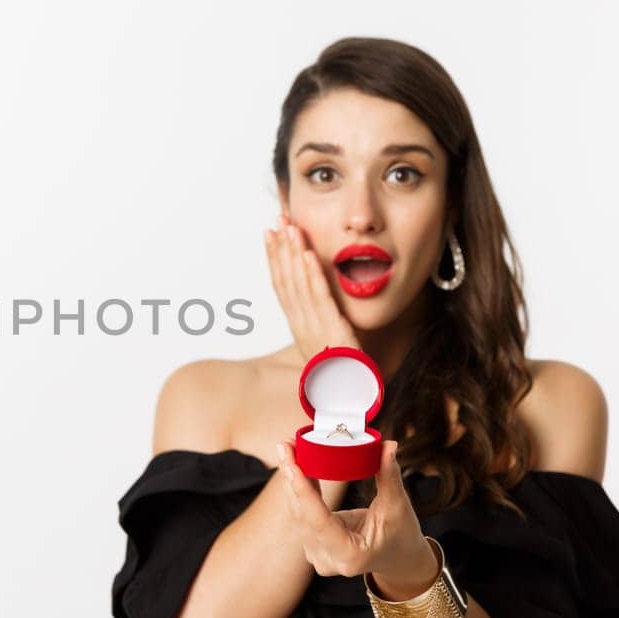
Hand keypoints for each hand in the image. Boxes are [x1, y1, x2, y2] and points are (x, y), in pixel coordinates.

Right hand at [264, 212, 359, 362]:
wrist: (348, 397)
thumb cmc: (340, 372)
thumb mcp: (325, 340)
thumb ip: (321, 319)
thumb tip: (319, 299)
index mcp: (297, 325)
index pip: (281, 285)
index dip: (274, 258)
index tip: (270, 234)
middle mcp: (300, 324)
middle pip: (284, 280)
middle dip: (279, 248)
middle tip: (276, 220)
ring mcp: (312, 326)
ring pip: (298, 284)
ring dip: (292, 253)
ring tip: (290, 227)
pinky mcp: (331, 329)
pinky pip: (319, 297)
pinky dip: (312, 274)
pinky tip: (308, 254)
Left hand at [275, 438, 438, 600]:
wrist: (399, 558)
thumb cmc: (401, 534)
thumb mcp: (397, 506)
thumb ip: (389, 476)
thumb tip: (389, 446)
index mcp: (350, 555)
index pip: (318, 520)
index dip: (302, 491)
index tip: (290, 464)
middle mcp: (327, 559)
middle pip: (302, 514)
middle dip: (292, 476)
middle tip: (286, 444)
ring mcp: (316, 554)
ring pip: (297, 512)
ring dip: (292, 479)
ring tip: (290, 448)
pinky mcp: (312, 544)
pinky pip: (301, 512)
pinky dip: (299, 488)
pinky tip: (295, 464)